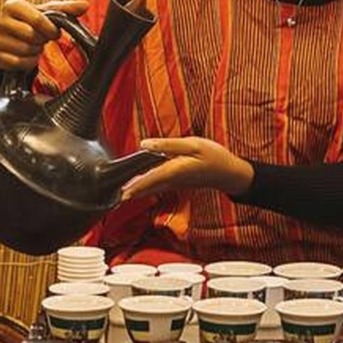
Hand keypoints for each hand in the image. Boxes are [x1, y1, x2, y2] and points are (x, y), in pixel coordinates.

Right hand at [0, 0, 86, 73]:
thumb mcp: (48, 14)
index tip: (54, 33)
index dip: (50, 30)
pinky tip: (27, 56)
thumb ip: (66, 9)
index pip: (37, 19)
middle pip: (31, 36)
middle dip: (41, 41)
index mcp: (13, 5)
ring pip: (24, 50)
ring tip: (33, 46)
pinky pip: (17, 63)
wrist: (12, 38)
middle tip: (41, 40)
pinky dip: (27, 62)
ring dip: (34, 51)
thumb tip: (85, 5)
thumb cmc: (32, 23)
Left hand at [119, 137, 253, 200]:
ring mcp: (174, 184)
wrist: (228, 173)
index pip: (150, 178)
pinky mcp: (177, 183)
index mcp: (175, 170)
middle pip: (147, 187)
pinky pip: (157, 187)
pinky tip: (137, 187)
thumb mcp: (193, 144)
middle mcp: (172, 180)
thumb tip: (145, 145)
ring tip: (121, 194)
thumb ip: (168, 145)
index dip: (135, 185)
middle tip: (113, 198)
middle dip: (131, 192)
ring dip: (136, 191)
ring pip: (151, 189)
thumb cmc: (214, 156)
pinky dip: (146, 188)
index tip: (121, 193)